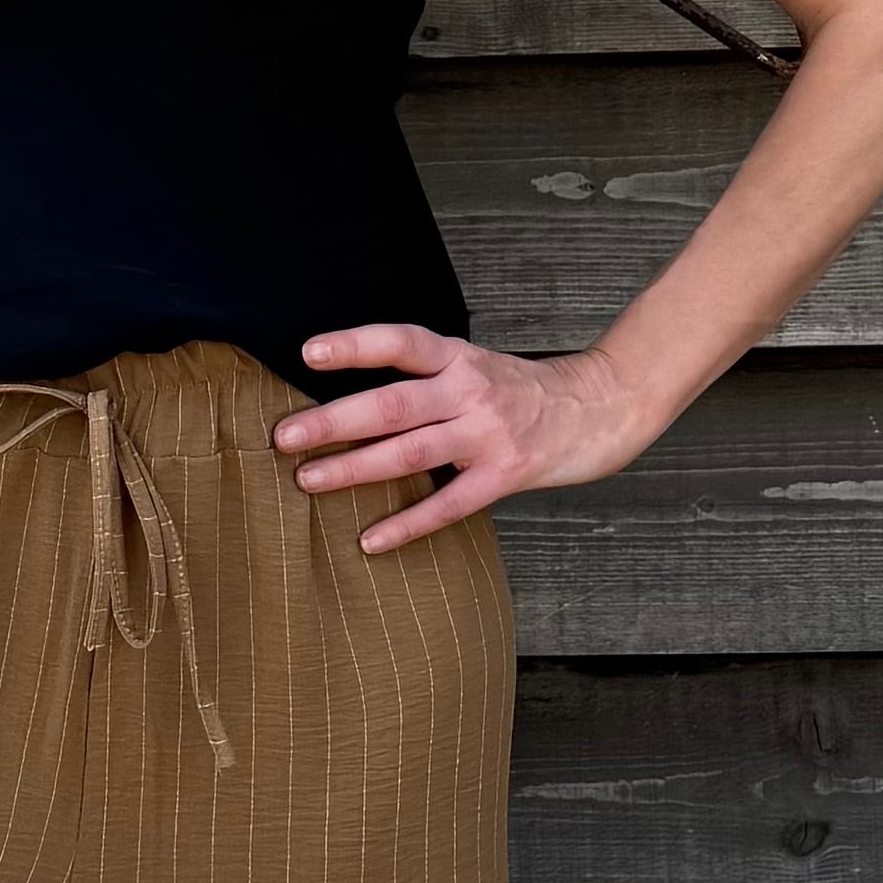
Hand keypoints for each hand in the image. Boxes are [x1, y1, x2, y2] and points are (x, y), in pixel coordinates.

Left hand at [273, 324, 645, 552]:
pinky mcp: (505, 475)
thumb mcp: (474, 365)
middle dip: (333, 421)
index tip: (309, 352)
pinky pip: (447, 504)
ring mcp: (488, 434)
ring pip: (410, 451)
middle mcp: (469, 390)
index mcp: (458, 358)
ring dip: (354, 468)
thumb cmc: (522, 391)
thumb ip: (423, 377)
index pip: (401, 343)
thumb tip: (349, 398)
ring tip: (308, 480)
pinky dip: (407, 524)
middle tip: (285, 436)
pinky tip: (370, 540)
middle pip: (392, 403)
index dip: (356, 344)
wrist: (598, 408)